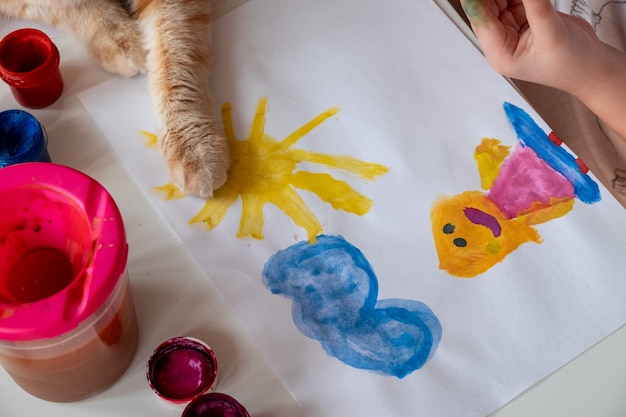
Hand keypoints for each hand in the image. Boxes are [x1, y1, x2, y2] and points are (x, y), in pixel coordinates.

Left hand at [460, 0, 604, 94]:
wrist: (592, 66)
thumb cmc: (571, 63)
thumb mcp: (551, 32)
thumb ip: (534, 5)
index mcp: (500, 55)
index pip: (482, 22)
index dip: (477, 1)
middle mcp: (502, 43)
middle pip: (488, 10)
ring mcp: (513, 30)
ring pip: (500, 2)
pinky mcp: (525, 19)